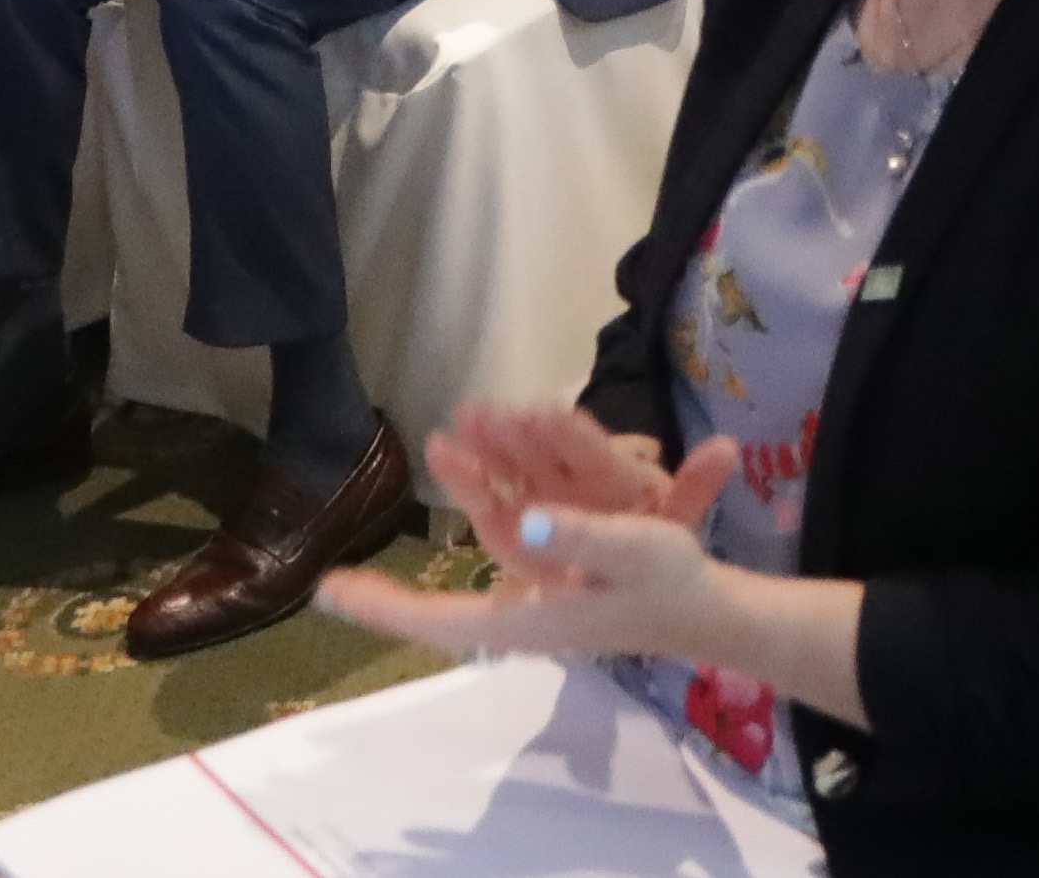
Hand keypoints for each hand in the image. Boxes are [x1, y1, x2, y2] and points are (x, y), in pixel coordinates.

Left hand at [320, 421, 742, 667]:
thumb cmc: (669, 588)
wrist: (709, 610)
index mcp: (530, 618)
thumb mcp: (636, 553)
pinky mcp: (557, 562)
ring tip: (472, 418)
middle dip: (459, 488)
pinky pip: (520, 517)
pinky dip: (515, 479)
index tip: (328, 593)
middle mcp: (523, 601)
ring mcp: (539, 582)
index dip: (383, 607)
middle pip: (468, 551)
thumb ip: (579, 537)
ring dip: (485, 473)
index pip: (440, 619)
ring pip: (495, 522)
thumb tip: (523, 521)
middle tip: (436, 440)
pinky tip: (509, 443)